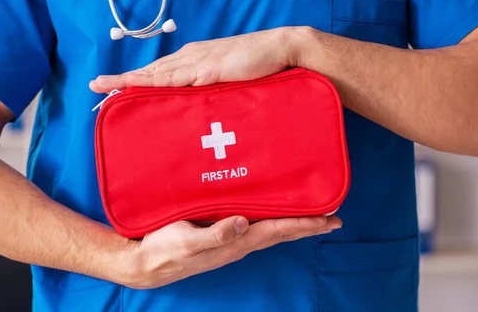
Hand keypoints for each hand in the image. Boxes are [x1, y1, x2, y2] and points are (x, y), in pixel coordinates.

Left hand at [90, 27, 308, 92]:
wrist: (280, 48)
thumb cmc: (257, 65)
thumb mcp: (228, 80)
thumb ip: (211, 90)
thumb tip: (196, 107)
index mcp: (193, 59)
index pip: (158, 72)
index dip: (135, 79)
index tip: (115, 86)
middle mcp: (189, 57)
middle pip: (149, 71)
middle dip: (122, 79)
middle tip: (95, 85)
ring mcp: (197, 62)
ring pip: (155, 74)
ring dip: (128, 80)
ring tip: (104, 87)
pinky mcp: (207, 69)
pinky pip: (175, 79)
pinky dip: (153, 84)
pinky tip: (136, 87)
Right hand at [120, 214, 340, 288]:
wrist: (145, 263)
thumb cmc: (163, 249)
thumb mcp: (186, 241)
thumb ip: (214, 234)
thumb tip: (243, 223)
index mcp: (234, 243)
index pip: (276, 231)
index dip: (302, 225)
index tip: (328, 220)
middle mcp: (237, 244)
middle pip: (279, 233)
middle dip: (306, 226)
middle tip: (332, 219)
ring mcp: (229, 241)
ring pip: (269, 231)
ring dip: (292, 224)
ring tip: (310, 217)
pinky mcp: (219, 236)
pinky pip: (253, 227)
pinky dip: (270, 221)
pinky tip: (271, 214)